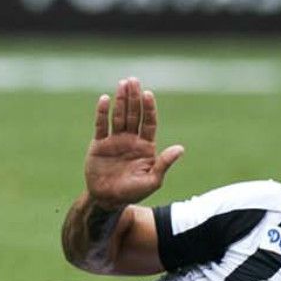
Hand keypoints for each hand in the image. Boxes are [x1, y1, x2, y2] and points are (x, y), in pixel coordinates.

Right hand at [85, 77, 184, 207]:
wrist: (107, 200)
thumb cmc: (133, 192)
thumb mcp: (152, 180)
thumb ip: (164, 163)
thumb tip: (181, 148)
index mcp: (146, 146)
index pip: (149, 122)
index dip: (149, 108)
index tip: (148, 94)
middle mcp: (131, 139)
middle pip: (134, 114)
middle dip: (134, 98)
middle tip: (133, 80)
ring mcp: (115, 140)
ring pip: (119, 116)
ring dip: (121, 100)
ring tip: (122, 84)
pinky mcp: (99, 144)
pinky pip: (101, 125)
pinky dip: (102, 112)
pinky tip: (104, 99)